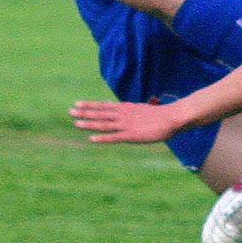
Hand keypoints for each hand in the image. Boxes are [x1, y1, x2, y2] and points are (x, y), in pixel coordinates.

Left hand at [69, 99, 184, 144]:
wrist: (171, 118)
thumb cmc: (159, 115)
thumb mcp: (140, 110)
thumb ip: (129, 111)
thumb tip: (122, 107)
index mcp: (125, 108)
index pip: (103, 105)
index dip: (90, 105)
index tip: (77, 104)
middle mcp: (122, 115)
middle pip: (100, 113)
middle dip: (84, 113)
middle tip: (70, 112)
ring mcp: (126, 125)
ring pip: (103, 124)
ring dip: (89, 123)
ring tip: (75, 123)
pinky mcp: (131, 135)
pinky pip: (113, 137)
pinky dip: (102, 137)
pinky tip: (91, 138)